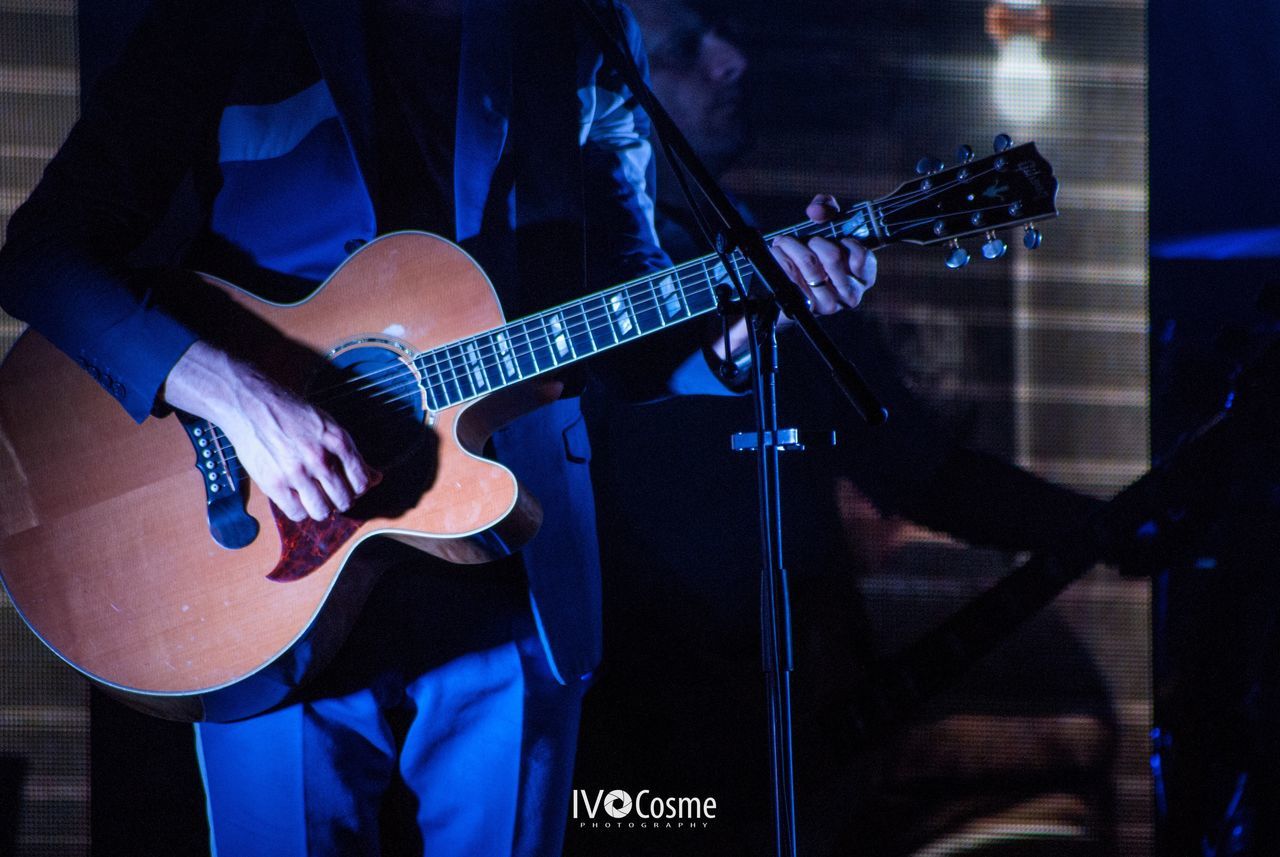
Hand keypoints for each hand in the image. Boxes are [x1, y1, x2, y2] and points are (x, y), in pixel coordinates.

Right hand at [164, 341, 377, 521]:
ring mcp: (296, 472)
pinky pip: (296, 513)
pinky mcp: (273, 483)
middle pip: (344, 500)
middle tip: (331, 494)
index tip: (350, 488)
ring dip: (321, 509)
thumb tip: (376, 477)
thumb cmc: (290, 413)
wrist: (251, 404)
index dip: (358, 489)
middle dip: (341, 501)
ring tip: (314, 499)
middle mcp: (319, 458)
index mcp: (337, 440)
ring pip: (321, 511)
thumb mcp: (327, 425)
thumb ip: (351, 454)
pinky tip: (296, 498)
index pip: (361, 481)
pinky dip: (299, 511)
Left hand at [769, 193, 876, 315]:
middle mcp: (851, 294)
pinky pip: (791, 276)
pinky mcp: (807, 308)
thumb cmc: (813, 255)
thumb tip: (817, 211)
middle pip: (833, 256)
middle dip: (813, 240)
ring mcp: (829, 304)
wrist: (787, 289)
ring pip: (810, 264)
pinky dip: (781, 259)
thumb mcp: (825, 227)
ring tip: (783, 242)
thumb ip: (826, 208)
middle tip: (803, 238)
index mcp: (864, 277)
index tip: (835, 238)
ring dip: (792, 246)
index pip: (862, 257)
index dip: (846, 242)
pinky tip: (777, 253)